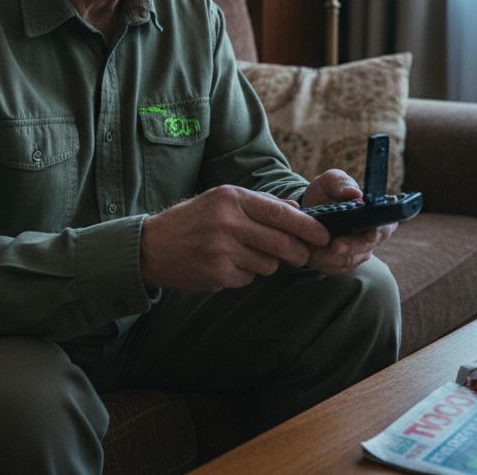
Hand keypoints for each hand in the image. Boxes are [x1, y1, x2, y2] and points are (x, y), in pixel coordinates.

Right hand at [140, 185, 330, 290]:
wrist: (152, 247)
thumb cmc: (192, 220)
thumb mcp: (222, 200)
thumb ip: (259, 204)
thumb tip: (295, 209)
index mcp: (232, 198)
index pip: (281, 213)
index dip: (307, 227)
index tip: (324, 235)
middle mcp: (228, 222)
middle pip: (281, 243)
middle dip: (298, 252)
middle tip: (301, 255)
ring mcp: (222, 250)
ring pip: (268, 264)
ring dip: (265, 263)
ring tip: (242, 254)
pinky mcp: (217, 274)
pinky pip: (249, 278)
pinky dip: (244, 274)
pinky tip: (226, 265)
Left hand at [300, 169, 396, 273]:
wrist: (307, 209)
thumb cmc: (326, 192)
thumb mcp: (331, 180)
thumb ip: (341, 183)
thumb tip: (355, 193)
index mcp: (376, 214)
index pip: (385, 226)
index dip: (379, 232)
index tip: (369, 235)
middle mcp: (371, 236)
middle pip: (366, 248)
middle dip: (350, 248)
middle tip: (335, 246)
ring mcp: (358, 252)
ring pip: (348, 261)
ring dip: (330, 257)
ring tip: (312, 250)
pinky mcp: (342, 264)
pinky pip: (333, 268)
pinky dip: (321, 263)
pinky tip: (310, 255)